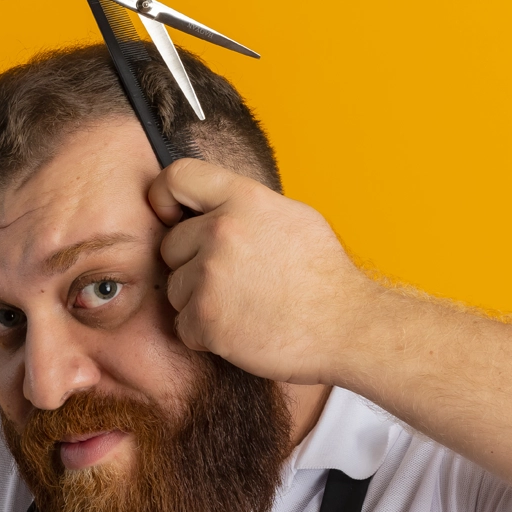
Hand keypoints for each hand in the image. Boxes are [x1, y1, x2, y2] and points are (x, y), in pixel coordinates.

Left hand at [147, 159, 383, 385]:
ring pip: (175, 288)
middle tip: (234, 281)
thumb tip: (211, 206)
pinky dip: (205, 334)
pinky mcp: (206, 318)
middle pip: (171, 245)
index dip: (164, 197)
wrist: (347, 326)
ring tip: (243, 307)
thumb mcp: (292, 218)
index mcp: (245, 199)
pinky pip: (183, 325)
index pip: (177, 176)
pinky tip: (240, 330)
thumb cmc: (324, 278)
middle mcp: (222, 231)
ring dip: (199, 302)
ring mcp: (211, 275)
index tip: (172, 217)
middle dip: (192, 265)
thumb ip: (246, 208)